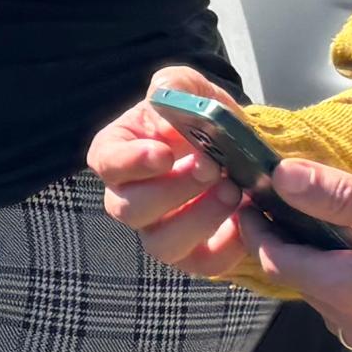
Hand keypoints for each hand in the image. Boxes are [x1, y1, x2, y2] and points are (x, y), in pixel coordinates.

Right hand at [90, 65, 248, 272]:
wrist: (235, 146)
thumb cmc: (201, 117)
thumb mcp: (190, 90)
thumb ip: (175, 85)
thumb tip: (165, 94)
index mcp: (119, 154)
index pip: (105, 163)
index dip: (130, 162)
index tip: (164, 154)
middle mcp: (129, 198)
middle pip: (129, 209)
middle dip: (174, 190)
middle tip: (212, 168)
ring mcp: (159, 230)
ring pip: (162, 244)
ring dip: (200, 219)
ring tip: (234, 192)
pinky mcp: (193, 255)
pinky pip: (202, 265)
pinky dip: (227, 248)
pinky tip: (246, 220)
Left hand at [251, 164, 351, 351]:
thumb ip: (341, 197)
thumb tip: (284, 176)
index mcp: (347, 290)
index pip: (277, 261)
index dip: (259, 231)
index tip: (251, 206)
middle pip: (307, 286)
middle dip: (296, 252)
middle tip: (297, 217)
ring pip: (341, 310)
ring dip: (335, 279)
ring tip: (349, 245)